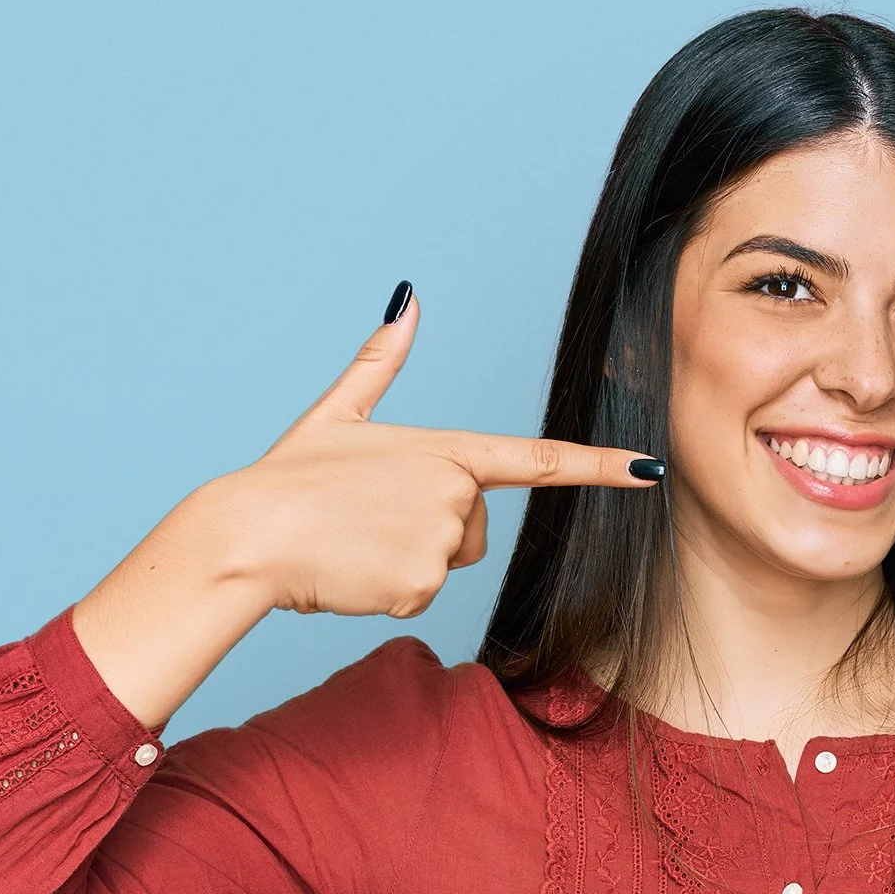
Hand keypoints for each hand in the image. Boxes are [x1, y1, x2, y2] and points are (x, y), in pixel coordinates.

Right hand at [192, 287, 660, 619]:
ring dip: (407, 560)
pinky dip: (388, 592)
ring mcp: (441, 538)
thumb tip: (409, 297)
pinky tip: (353, 571)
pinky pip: (422, 596)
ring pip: (449, 562)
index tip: (648, 469)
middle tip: (369, 520)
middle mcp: (454, 490)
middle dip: (428, 530)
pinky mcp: (422, 584)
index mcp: (444, 447)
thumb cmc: (288, 479)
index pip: (538, 459)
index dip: (598, 465)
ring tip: (357, 541)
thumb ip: (381, 360)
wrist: (245, 535)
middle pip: (474, 526)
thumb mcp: (337, 413)